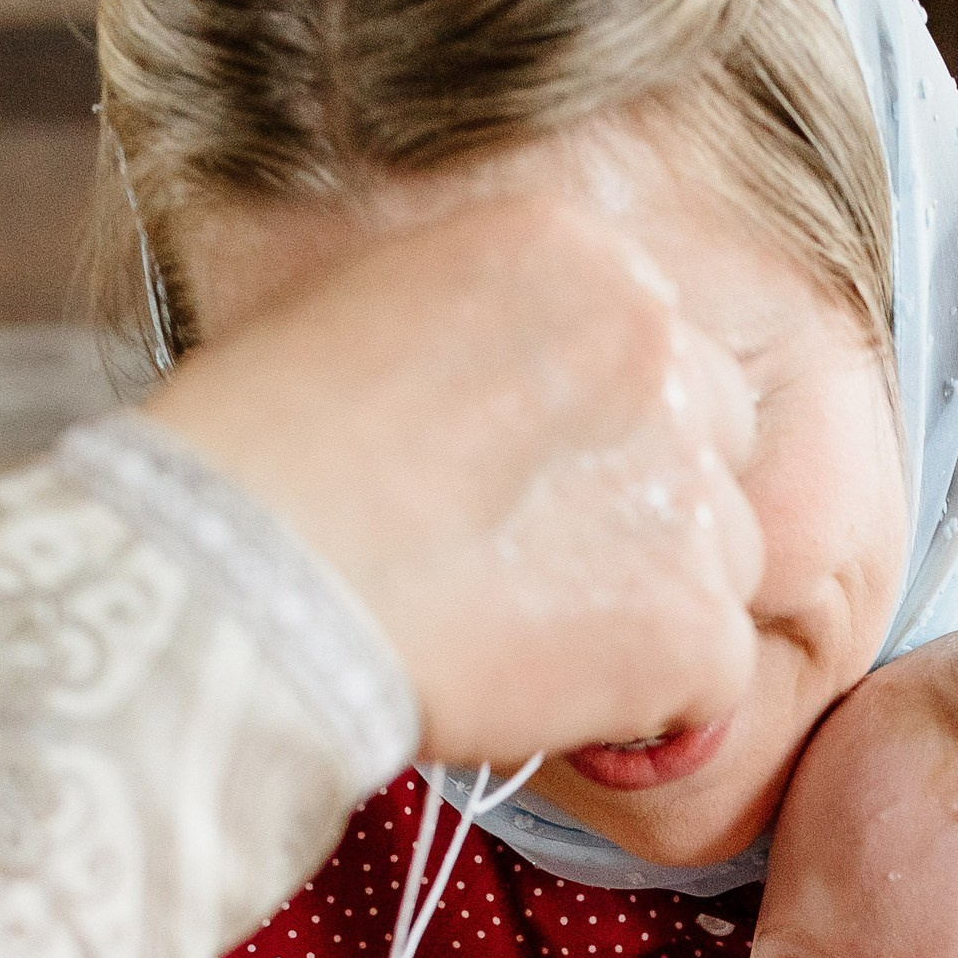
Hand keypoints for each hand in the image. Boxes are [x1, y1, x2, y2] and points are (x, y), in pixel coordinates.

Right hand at [154, 195, 761, 766]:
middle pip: (715, 451)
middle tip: (539, 577)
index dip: (603, 441)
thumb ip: (492, 345)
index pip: (659, 353)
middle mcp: (656, 346)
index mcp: (576, 253)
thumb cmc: (254, 463)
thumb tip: (530, 422)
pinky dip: (646, 704)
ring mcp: (684, 485)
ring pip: (723, 566)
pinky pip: (713, 675)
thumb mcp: (371, 321)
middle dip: (649, 519)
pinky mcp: (689, 619)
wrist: (233, 583)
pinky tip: (543, 696)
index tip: (539, 495)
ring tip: (517, 639)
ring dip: (647, 613)